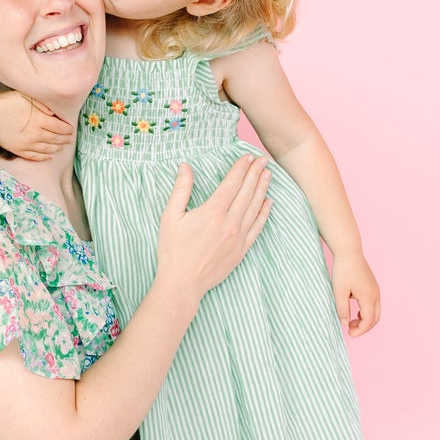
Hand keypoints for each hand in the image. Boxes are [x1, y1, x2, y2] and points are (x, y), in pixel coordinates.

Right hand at [0, 89, 74, 161]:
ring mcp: (27, 144)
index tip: (71, 129)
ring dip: (57, 148)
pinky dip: (44, 157)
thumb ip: (42, 104)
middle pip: (56, 139)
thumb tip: (54, 113)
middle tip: (70, 139)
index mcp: (40, 120)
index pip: (61, 128)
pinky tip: (49, 155)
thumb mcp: (27, 96)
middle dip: (65, 139)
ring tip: (62, 147)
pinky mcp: (18, 150)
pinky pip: (35, 156)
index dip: (68, 130)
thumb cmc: (7, 100)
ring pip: (48, 149)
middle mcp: (36, 134)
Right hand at [156, 158, 271, 302]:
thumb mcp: (171, 216)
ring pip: (255, 207)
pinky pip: (257, 227)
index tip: (248, 156)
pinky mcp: (241, 250)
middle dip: (256, 173)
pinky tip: (268, 202)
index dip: (241, 168)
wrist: (183, 283)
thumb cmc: (173, 250)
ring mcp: (238, 237)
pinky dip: (264, 213)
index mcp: (212, 212)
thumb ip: (181, 189)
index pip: (232, 183)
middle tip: (263, 160)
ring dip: (262, 189)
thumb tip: (185, 166)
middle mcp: (229, 222)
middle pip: (247, 192)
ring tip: (268, 175)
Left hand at [331, 251, 380, 336]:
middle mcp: (376, 294)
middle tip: (350, 330)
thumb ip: (342, 309)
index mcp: (368, 297)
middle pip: (375, 318)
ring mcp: (376, 289)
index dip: (360, 331)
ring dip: (365, 319)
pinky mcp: (373, 286)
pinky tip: (354, 311)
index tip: (349, 334)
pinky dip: (366, 312)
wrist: (349, 251)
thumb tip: (345, 323)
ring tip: (350, 321)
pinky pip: (373, 304)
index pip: (368, 321)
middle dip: (364, 327)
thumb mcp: (339, 292)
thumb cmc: (343, 270)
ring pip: (375, 311)